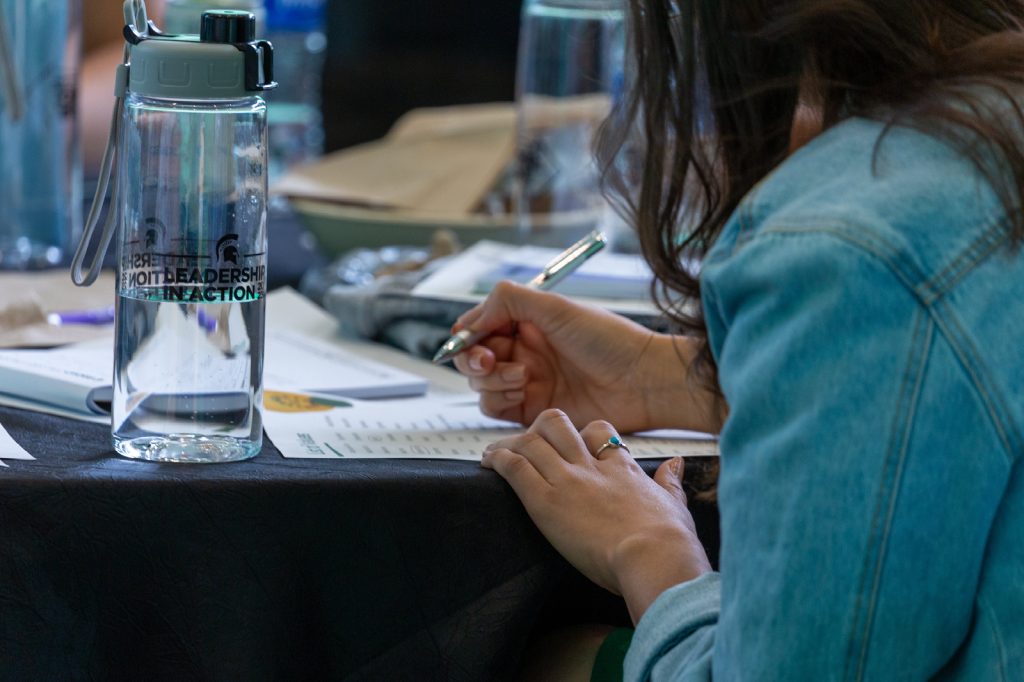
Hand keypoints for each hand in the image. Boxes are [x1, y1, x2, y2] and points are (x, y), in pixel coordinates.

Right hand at [452, 281, 714, 433]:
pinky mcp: (532, 412)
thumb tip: (472, 318)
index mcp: (528, 322)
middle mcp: (524, 351)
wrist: (642, 382)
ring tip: (524, 376)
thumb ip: (508, 300)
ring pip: (481, 384)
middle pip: (473, 357)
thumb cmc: (610, 341)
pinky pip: (495, 408)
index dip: (469, 333)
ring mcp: (527, 382)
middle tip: (490, 361)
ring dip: (493, 379)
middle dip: (475, 359)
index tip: (469, 338)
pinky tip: (524, 393)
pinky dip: (499, 400)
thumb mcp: (556, 307)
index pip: (479, 326)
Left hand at [483, 409, 711, 623]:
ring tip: (494, 453)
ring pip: (530, 441)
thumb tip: (676, 464)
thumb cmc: (669, 540)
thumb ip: (671, 482)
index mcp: (621, 467)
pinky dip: (497, 460)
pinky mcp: (545, 501)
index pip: (596, 431)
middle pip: (557, 424)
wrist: (653, 556)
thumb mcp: (674, 504)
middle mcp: (590, 466)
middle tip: (527, 444)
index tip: (569, 445)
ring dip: (509, 444)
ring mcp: (567, 480)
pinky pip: (514, 468)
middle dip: (539, 429)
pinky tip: (488, 463)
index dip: (579, 433)